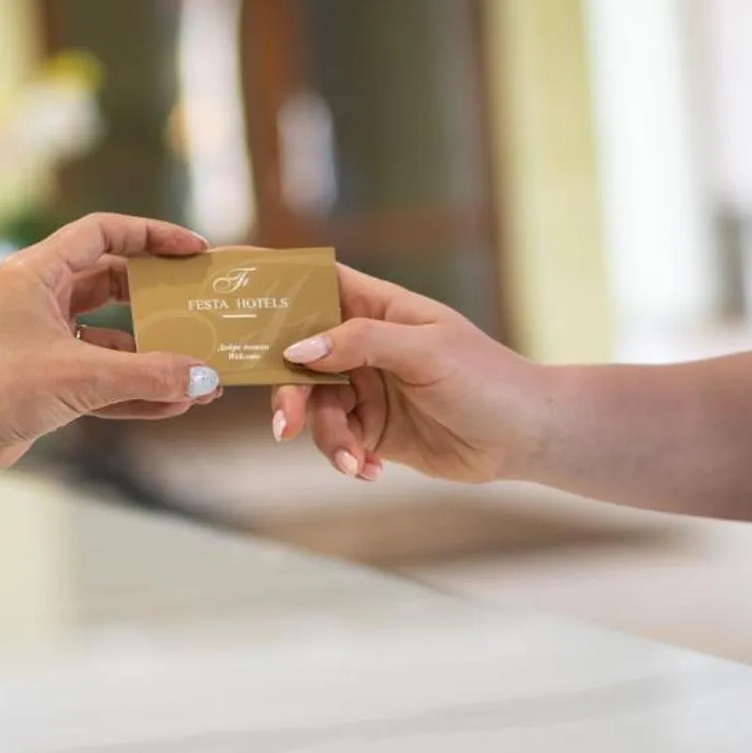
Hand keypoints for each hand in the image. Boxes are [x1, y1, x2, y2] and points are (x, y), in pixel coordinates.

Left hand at [0, 213, 222, 474]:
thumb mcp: (83, 377)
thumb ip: (149, 375)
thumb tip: (205, 378)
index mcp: (36, 272)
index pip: (103, 233)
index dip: (151, 235)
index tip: (193, 250)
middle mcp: (39, 298)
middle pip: (112, 281)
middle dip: (157, 298)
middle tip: (198, 304)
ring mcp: (43, 338)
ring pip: (110, 334)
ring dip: (151, 353)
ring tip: (196, 370)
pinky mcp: (47, 376)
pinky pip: (101, 374)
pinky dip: (133, 386)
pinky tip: (172, 404)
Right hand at [269, 266, 546, 483]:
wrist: (524, 437)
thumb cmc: (486, 379)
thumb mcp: (425, 351)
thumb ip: (360, 343)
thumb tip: (299, 348)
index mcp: (376, 308)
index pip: (315, 283)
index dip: (272, 280)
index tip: (227, 279)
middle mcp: (362, 344)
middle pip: (298, 358)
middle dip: (288, 393)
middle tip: (284, 425)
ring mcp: (365, 388)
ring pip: (314, 408)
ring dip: (326, 439)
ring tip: (354, 463)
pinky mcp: (372, 430)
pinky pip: (337, 442)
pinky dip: (345, 459)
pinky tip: (369, 473)